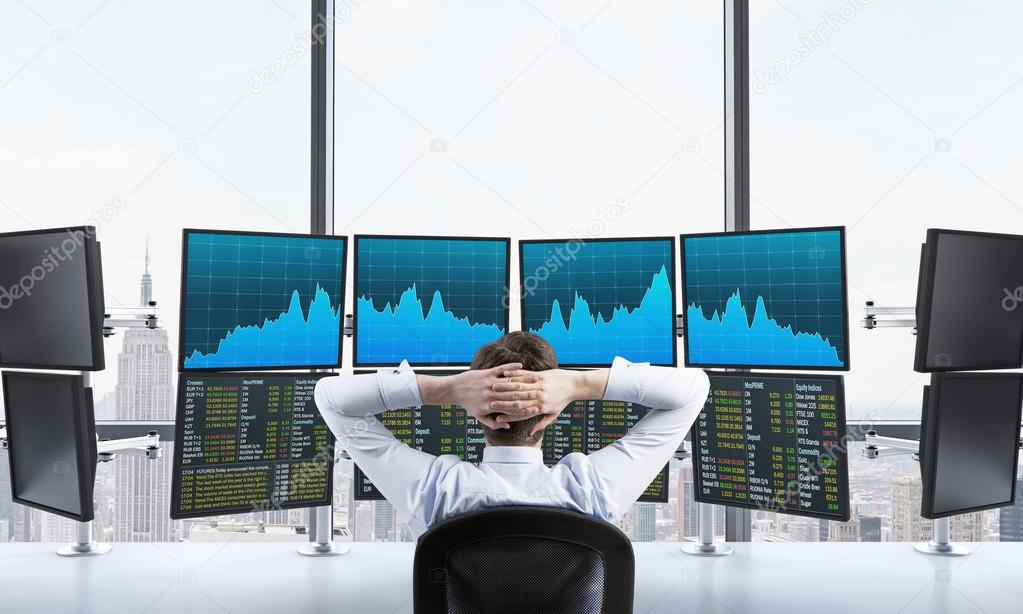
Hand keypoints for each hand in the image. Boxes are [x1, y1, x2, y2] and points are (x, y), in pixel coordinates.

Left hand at [418, 363, 543, 429]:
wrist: (455, 389)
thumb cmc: (468, 404)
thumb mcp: (479, 416)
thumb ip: (493, 423)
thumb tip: (507, 425)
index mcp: (490, 406)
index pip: (511, 408)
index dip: (525, 409)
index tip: (537, 408)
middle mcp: (491, 394)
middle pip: (513, 395)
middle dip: (529, 394)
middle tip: (542, 393)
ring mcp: (489, 382)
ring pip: (509, 382)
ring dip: (523, 380)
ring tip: (536, 379)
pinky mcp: (487, 373)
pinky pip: (502, 369)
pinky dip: (512, 367)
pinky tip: (521, 365)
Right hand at [493, 368, 605, 435]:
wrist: (574, 385)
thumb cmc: (563, 400)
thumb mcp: (554, 414)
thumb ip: (541, 423)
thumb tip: (530, 433)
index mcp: (541, 408)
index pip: (521, 414)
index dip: (508, 416)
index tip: (497, 418)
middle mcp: (539, 397)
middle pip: (518, 401)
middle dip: (503, 402)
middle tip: (490, 403)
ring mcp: (539, 385)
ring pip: (519, 387)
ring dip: (505, 387)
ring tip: (493, 387)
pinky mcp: (540, 375)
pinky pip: (524, 375)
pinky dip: (514, 374)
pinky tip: (504, 374)